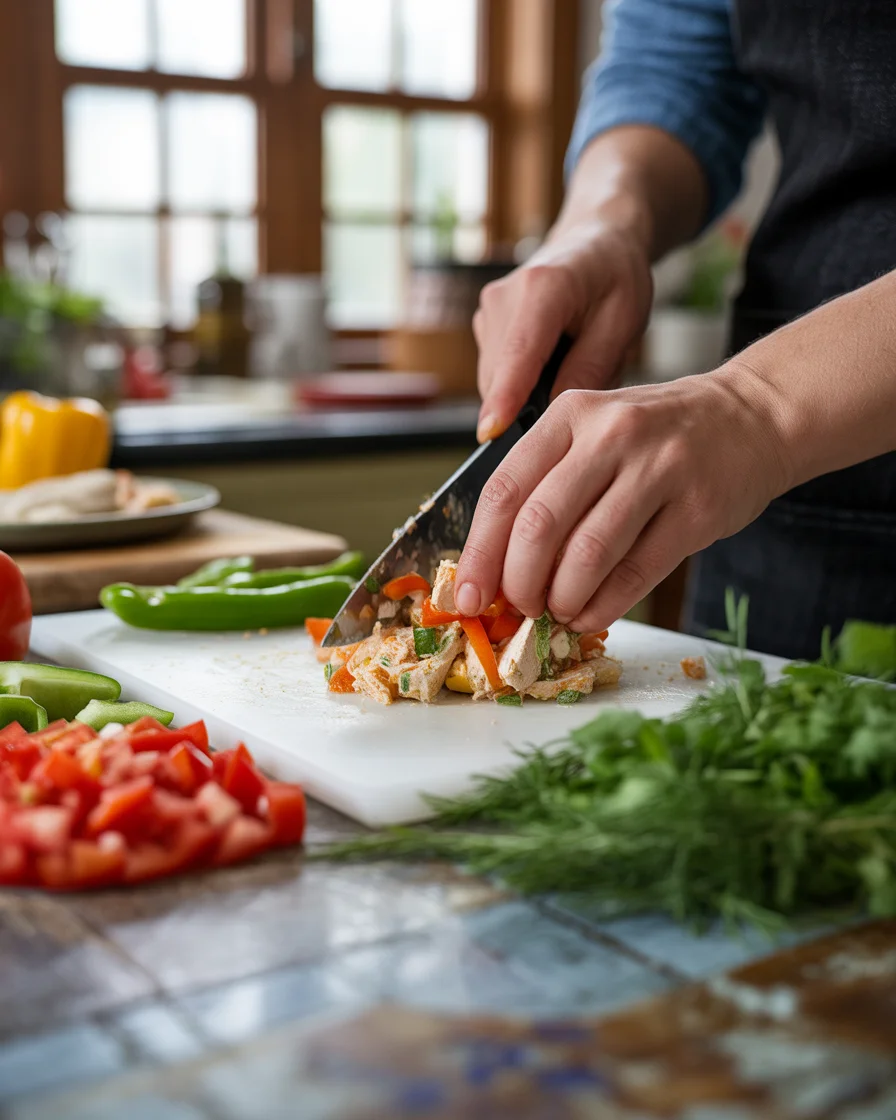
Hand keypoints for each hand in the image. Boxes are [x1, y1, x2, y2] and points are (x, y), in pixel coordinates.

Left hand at [454, 367, 791, 630]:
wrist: (750, 418)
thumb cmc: (655, 437)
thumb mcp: (593, 434)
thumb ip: (546, 487)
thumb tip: (496, 570)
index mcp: (570, 416)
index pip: (504, 490)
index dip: (479, 552)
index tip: (467, 597)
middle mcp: (611, 435)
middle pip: (539, 525)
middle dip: (519, 582)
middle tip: (520, 609)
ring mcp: (659, 469)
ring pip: (587, 554)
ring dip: (562, 599)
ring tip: (558, 613)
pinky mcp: (697, 510)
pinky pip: (636, 573)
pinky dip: (603, 606)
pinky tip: (589, 615)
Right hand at [473, 219, 652, 442]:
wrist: (596, 239)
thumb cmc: (616, 276)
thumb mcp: (623, 323)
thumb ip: (590, 370)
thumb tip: (555, 417)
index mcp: (544, 289)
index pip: (519, 354)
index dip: (505, 397)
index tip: (489, 433)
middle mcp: (504, 297)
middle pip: (502, 377)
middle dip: (532, 402)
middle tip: (581, 384)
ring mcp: (488, 310)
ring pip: (495, 379)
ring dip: (527, 391)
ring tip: (570, 362)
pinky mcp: (484, 323)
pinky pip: (495, 372)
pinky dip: (520, 380)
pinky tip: (552, 359)